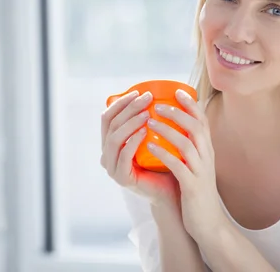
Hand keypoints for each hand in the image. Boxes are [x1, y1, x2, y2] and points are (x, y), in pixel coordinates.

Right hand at [100, 90, 179, 206]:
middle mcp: (107, 153)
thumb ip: (149, 118)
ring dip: (130, 123)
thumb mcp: (155, 136)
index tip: (139, 92)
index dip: (121, 103)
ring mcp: (112, 167)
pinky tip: (145, 132)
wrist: (172, 189)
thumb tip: (157, 90)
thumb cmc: (164, 160)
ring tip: (147, 113)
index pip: (108, 117)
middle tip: (147, 98)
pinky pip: (123, 156)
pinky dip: (132, 142)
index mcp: (112, 142)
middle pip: (111, 125)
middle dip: (128, 109)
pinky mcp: (121, 178)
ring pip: (114, 139)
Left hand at [147, 89, 227, 242]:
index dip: (191, 105)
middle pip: (196, 127)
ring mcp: (201, 172)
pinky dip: (164, 153)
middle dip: (177, 113)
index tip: (177, 91)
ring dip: (168, 130)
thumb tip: (173, 130)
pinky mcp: (193, 186)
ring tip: (150, 121)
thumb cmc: (196, 192)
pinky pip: (178, 166)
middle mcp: (207, 157)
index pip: (202, 121)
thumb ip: (188, 148)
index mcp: (207, 150)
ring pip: (187, 144)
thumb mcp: (196, 165)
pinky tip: (149, 145)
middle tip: (157, 104)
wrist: (208, 224)